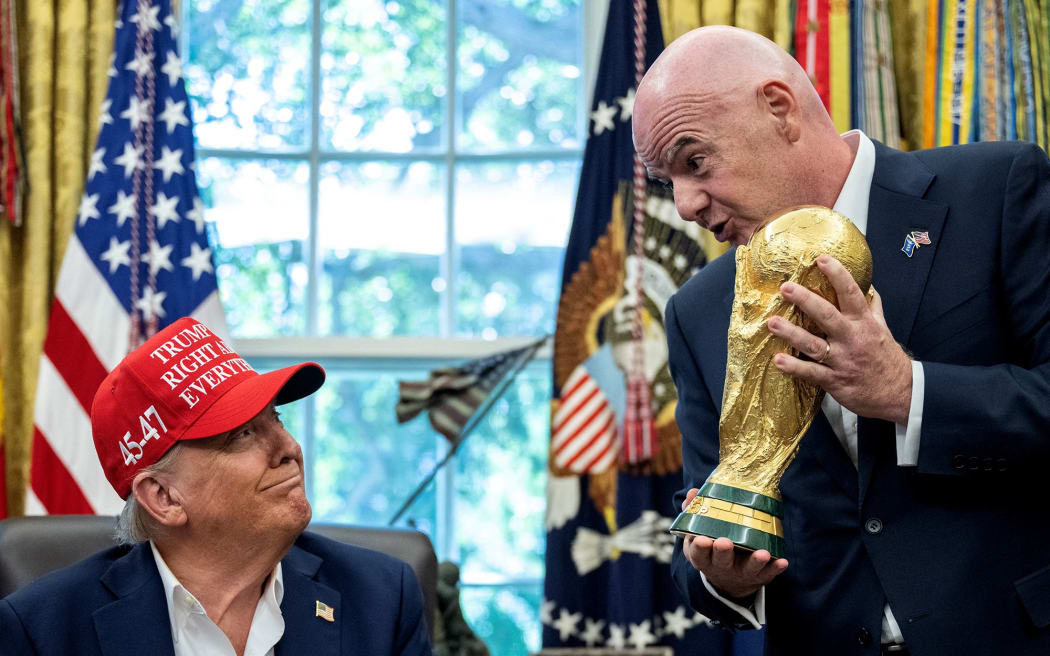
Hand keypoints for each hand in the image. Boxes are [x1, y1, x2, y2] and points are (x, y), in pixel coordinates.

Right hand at [679, 488, 787, 599]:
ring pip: (748, 568)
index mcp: (704, 557)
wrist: (727, 582)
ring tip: (763, 554)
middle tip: (725, 542)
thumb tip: (693, 493)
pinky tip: (782, 561)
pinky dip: (775, 568)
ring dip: (755, 561)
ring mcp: (741, 572)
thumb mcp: (697, 536)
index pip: (699, 553)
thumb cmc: (711, 550)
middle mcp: (721, 567)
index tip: (702, 540)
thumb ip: (694, 513)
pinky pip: (768, 573)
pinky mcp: (758, 576)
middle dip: (723, 552)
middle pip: (722, 560)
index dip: (700, 548)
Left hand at [767, 255, 911, 423]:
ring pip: (814, 345)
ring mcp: (842, 360)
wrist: (900, 393)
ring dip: (792, 333)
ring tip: (772, 323)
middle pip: (827, 315)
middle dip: (806, 300)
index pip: (851, 293)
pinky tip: (778, 360)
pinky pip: (812, 373)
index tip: (822, 259)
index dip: (837, 275)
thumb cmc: (886, 358)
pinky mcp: (835, 380)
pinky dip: (795, 368)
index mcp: (864, 322)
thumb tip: (869, 287)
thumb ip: (872, 308)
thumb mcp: (883, 329)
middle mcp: (852, 338)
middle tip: (786, 288)